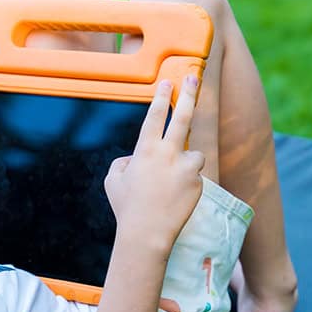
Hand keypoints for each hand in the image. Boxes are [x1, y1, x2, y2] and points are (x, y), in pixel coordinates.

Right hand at [103, 75, 204, 252]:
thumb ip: (122, 163)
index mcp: (145, 150)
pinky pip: (195, 176)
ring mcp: (186, 167)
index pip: (155, 116)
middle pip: (183, 117)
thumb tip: (133, 158)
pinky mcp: (198, 182)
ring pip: (193, 153)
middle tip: (195, 79)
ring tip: (172, 184)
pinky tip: (176, 199)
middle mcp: (168, 154)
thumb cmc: (127, 207)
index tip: (168, 82)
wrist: (148, 233)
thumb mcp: (113, 180)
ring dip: (186, 162)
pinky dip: (188, 183)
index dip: (161, 97)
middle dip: (189, 95)